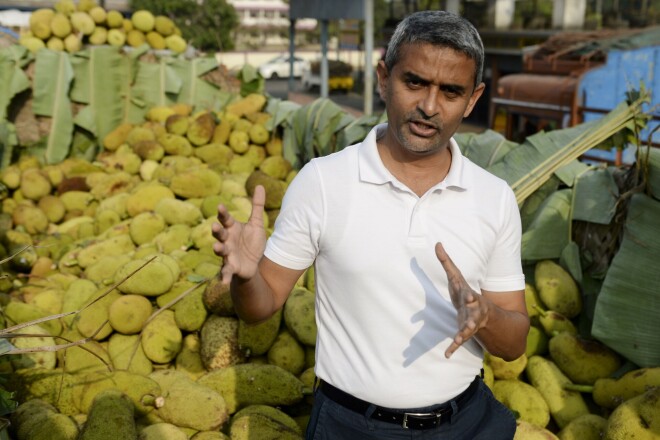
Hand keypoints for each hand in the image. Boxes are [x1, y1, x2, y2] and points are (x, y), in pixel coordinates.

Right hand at [212, 185, 266, 284]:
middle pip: (220, 234)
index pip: (226, 219)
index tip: (221, 207)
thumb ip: (257, 206)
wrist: (253, 263)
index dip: (223, 213)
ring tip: (217, 248)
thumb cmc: (251, 242)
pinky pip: (226, 272)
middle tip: (214, 226)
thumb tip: (260, 185)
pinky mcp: (231, 267)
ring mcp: (227, 254)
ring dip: (218, 250)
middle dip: (217, 231)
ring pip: (220, 251)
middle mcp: (227, 240)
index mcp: (232, 229)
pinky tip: (223, 283)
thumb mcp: (257, 224)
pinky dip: (224, 277)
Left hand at [435, 242, 489, 358]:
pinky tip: (447, 354)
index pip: (467, 293)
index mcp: (468, 295)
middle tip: (471, 309)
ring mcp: (471, 321)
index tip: (467, 296)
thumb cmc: (464, 293)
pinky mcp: (466, 332)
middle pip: (473, 309)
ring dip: (463, 332)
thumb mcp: (456, 278)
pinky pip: (460, 340)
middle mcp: (472, 308)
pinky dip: (453, 347)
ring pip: (469, 327)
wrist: (484, 314)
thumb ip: (446, 262)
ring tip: (459, 338)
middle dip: (472, 309)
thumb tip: (437, 243)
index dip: (467, 294)